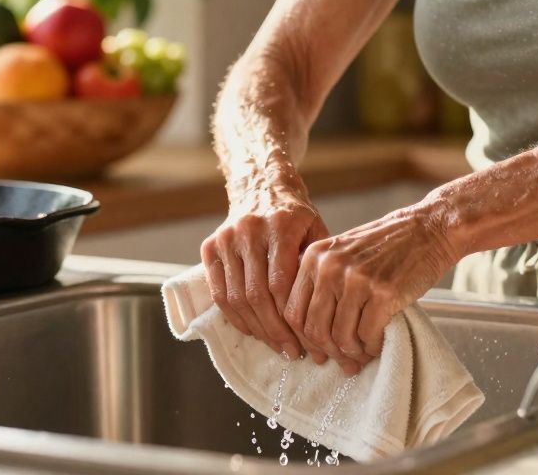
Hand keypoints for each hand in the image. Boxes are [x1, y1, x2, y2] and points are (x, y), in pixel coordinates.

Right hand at [201, 188, 329, 361]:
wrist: (262, 186)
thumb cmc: (296, 216)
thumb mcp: (316, 232)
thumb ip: (317, 268)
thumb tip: (327, 319)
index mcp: (280, 225)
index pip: (280, 283)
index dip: (292, 318)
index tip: (307, 341)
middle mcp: (248, 230)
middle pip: (256, 294)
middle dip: (275, 330)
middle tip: (291, 352)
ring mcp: (226, 239)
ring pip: (236, 297)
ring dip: (256, 329)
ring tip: (275, 346)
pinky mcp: (210, 247)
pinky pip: (219, 292)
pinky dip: (234, 317)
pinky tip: (253, 330)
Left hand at [283, 200, 459, 375]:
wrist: (429, 229)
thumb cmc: (388, 244)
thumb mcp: (342, 251)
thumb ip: (322, 280)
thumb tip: (310, 332)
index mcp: (314, 257)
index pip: (292, 311)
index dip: (304, 339)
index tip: (317, 352)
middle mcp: (329, 267)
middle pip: (314, 328)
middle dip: (329, 352)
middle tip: (343, 362)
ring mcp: (356, 280)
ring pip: (340, 337)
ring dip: (352, 353)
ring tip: (362, 355)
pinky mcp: (383, 293)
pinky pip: (367, 335)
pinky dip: (372, 347)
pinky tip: (378, 345)